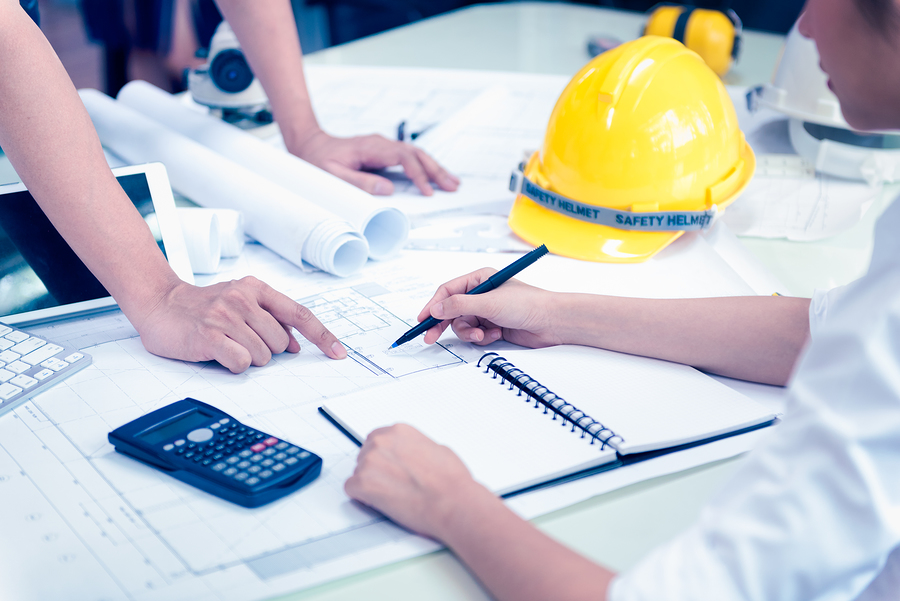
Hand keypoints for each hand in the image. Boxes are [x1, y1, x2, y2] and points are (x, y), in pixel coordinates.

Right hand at [135, 276, 346, 372]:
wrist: (161, 303)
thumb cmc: (205, 307)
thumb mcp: (242, 303)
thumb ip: (270, 319)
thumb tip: (295, 345)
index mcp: (256, 288)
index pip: (299, 314)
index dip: (322, 336)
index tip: (338, 353)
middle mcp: (243, 299)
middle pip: (280, 343)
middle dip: (266, 350)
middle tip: (240, 340)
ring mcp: (226, 316)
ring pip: (263, 356)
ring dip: (247, 358)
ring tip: (226, 343)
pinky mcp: (210, 336)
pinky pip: (242, 363)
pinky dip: (234, 365)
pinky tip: (218, 353)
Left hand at [289, 130, 459, 196]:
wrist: (309, 144)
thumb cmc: (317, 159)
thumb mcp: (333, 175)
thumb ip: (360, 182)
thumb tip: (387, 190)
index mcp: (371, 147)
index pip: (403, 158)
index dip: (418, 175)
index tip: (427, 191)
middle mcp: (380, 144)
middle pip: (416, 154)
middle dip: (436, 170)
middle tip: (452, 186)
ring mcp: (383, 147)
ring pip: (416, 154)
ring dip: (434, 168)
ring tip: (452, 182)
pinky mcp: (384, 153)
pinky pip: (409, 158)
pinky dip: (424, 166)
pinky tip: (434, 176)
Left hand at [345, 424, 486, 539]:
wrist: (452, 502)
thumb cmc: (451, 480)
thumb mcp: (437, 449)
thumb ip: (415, 448)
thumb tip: (411, 455)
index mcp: (399, 431)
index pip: (377, 440)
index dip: (384, 458)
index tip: (390, 468)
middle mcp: (381, 441)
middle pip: (365, 455)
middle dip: (376, 470)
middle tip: (393, 485)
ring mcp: (370, 461)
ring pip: (358, 472)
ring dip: (370, 484)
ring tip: (393, 496)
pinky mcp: (363, 483)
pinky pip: (351, 489)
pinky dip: (362, 498)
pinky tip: (381, 502)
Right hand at [417, 268, 563, 348]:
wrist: (552, 322)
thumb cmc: (528, 304)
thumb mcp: (489, 303)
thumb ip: (460, 305)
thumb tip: (436, 309)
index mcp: (480, 279)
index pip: (448, 291)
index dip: (433, 305)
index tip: (423, 319)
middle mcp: (482, 294)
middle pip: (452, 309)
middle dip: (443, 324)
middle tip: (430, 337)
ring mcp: (487, 311)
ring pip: (463, 325)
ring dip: (469, 332)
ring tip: (482, 335)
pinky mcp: (494, 326)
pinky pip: (476, 334)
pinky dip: (483, 337)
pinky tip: (496, 335)